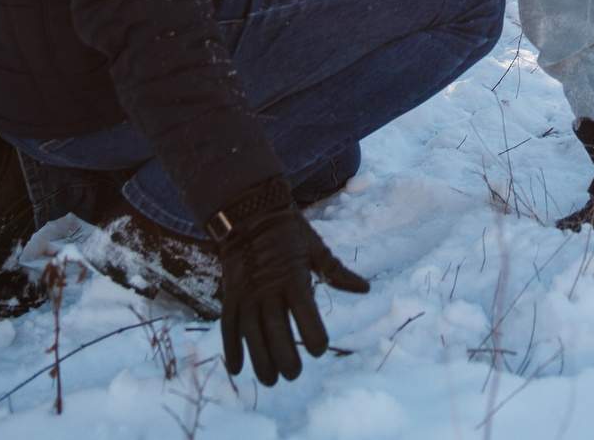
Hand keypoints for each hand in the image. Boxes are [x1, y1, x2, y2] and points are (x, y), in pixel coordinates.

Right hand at [217, 202, 369, 384]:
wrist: (249, 213)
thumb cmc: (289, 233)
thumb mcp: (316, 248)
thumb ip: (337, 272)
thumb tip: (365, 289)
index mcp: (292, 276)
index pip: (304, 311)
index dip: (313, 333)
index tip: (320, 349)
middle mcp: (267, 287)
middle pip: (275, 328)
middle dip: (284, 355)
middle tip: (294, 374)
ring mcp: (246, 292)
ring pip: (251, 332)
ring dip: (259, 359)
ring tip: (270, 380)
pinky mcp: (230, 295)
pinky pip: (228, 326)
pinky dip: (231, 348)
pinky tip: (238, 369)